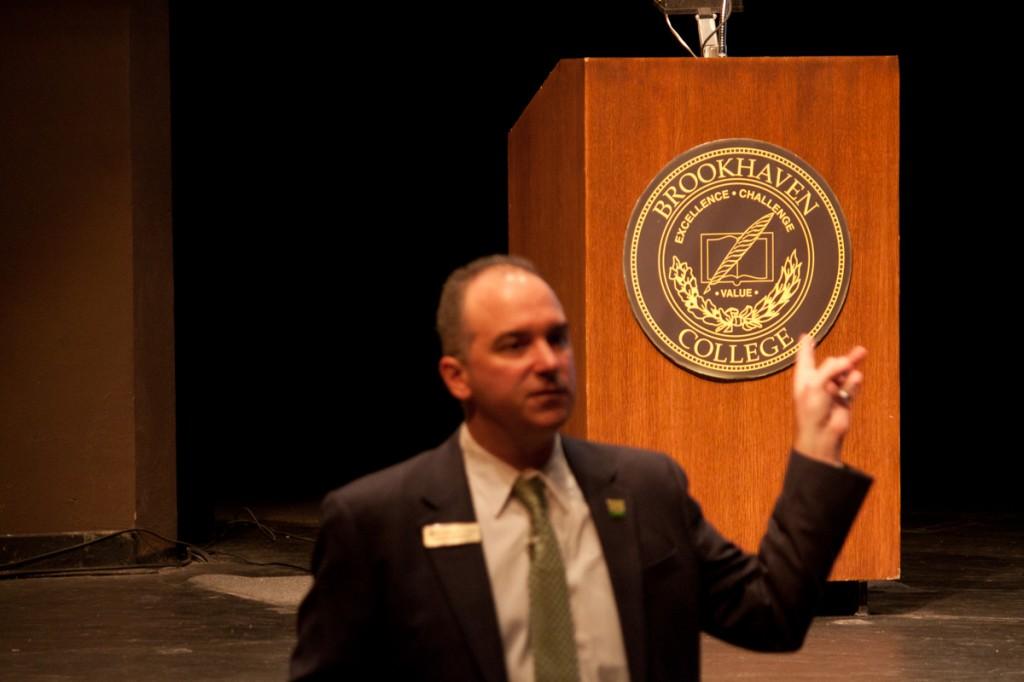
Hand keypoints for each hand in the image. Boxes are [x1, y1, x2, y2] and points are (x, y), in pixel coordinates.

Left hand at [792, 334, 865, 465]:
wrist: (821, 433)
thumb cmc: (810, 411)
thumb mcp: (815, 384)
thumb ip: (829, 369)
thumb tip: (846, 362)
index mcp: (804, 377)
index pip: (804, 357)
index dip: (805, 346)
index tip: (806, 335)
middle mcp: (817, 381)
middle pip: (831, 363)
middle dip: (840, 359)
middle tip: (856, 352)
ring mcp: (832, 390)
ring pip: (845, 373)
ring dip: (851, 365)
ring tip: (861, 354)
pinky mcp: (844, 398)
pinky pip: (851, 384)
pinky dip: (854, 381)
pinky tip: (856, 377)